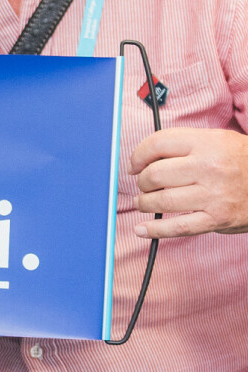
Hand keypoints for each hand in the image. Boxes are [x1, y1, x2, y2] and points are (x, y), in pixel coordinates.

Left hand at [130, 127, 247, 237]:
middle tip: (143, 185)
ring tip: (143, 203)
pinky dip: (155, 230)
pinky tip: (142, 230)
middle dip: (141, 182)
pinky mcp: (217, 218)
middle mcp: (209, 167)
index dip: (138, 155)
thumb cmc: (242, 161)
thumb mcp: (218, 141)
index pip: (157, 144)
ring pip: (162, 201)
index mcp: (207, 143)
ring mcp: (213, 194)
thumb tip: (144, 160)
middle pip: (155, 175)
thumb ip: (183, 146)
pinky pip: (177, 227)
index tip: (134, 165)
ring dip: (144, 204)